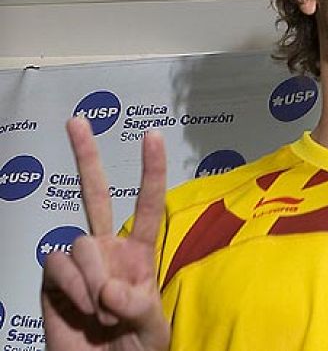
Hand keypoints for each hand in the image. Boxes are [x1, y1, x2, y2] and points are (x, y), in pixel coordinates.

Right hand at [41, 117, 169, 350]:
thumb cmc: (136, 348)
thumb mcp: (153, 329)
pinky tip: (82, 310)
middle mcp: (108, 248)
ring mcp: (78, 260)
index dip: (150, 171)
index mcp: (140, 252)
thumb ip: (138, 307)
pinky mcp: (52, 277)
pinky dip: (73, 288)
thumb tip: (110, 288)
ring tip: (104, 313)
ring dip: (93, 280)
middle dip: (86, 156)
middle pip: (95, 195)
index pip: (147, 205)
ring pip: (81, 242)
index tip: (152, 135)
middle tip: (76, 121)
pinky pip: (57, 264)